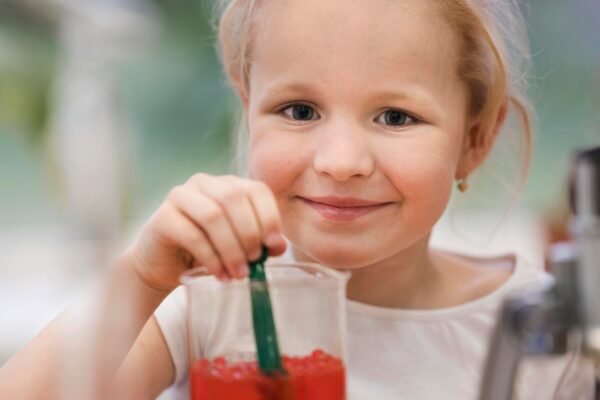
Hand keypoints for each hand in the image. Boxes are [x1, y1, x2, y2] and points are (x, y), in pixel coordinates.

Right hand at [129, 174, 286, 290]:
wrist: (163, 265)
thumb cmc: (206, 251)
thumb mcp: (238, 246)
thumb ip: (260, 242)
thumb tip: (279, 246)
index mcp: (227, 184)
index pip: (256, 189)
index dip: (269, 216)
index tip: (274, 245)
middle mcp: (203, 183)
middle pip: (234, 199)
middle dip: (249, 233)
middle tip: (255, 261)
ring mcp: (180, 196)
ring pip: (213, 215)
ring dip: (231, 248)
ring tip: (239, 273)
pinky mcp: (162, 217)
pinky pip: (192, 235)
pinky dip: (211, 258)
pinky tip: (219, 273)